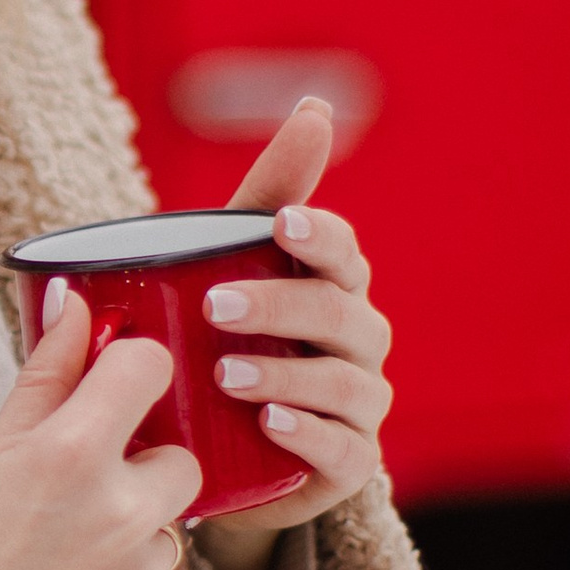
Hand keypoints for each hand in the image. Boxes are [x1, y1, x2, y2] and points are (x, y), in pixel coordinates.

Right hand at [0, 286, 203, 569]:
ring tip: (57, 568)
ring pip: (167, 532)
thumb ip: (44, 380)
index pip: (148, 368)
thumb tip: (74, 301)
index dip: (133, 375)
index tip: (116, 390)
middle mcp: (120, 513)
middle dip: (139, 472)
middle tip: (74, 500)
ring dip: (128, 540)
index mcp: (69, 455)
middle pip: (179, 459)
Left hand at [191, 97, 394, 569]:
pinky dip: (309, 432)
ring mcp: (359, 402)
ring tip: (224, 373)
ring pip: (344, 380)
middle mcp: (357, 338)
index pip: (342, 249)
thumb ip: (257, 198)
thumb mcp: (218, 270)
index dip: (320, 233)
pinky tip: (270, 422)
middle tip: (214, 305)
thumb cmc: (221, 342)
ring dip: (286, 372)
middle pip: (340, 310)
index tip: (281, 222)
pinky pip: (344, 446)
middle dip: (281, 303)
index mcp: (332, 285)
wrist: (210, 454)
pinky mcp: (347, 462)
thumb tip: (315, 107)